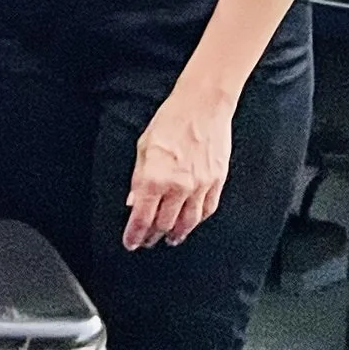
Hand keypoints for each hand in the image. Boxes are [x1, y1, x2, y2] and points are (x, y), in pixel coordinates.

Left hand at [123, 81, 235, 248]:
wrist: (203, 106)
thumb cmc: (171, 120)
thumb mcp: (143, 147)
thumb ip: (138, 179)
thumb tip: (133, 201)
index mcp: (155, 178)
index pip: (142, 217)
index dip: (135, 234)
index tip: (131, 242)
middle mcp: (179, 186)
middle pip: (164, 224)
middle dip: (153, 236)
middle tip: (147, 241)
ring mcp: (201, 186)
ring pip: (188, 222)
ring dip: (177, 234)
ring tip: (169, 239)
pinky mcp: (217, 182)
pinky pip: (207, 209)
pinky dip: (197, 220)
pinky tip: (191, 223)